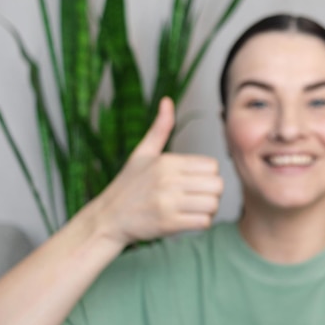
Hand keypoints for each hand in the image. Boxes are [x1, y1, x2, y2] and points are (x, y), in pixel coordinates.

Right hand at [88, 97, 223, 245]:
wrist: (107, 219)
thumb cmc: (128, 185)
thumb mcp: (142, 153)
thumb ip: (160, 128)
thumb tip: (167, 101)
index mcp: (167, 162)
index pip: (212, 166)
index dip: (208, 175)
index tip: (196, 181)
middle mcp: (168, 180)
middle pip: (217, 185)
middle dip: (212, 192)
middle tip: (199, 196)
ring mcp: (168, 202)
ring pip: (213, 204)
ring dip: (208, 209)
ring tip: (195, 208)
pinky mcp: (168, 224)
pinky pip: (203, 222)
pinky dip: (201, 222)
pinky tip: (189, 220)